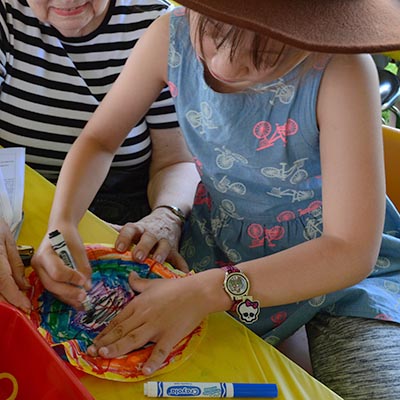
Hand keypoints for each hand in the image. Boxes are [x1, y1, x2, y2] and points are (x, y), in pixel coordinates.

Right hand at [0, 219, 30, 311]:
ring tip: (15, 307)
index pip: (5, 284)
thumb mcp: (7, 241)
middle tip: (23, 312)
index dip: (16, 299)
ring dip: (3, 302)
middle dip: (9, 305)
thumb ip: (15, 265)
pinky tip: (6, 297)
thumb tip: (24, 286)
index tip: (27, 308)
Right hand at [31, 226, 91, 308]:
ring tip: (82, 303)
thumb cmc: (68, 236)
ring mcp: (39, 272)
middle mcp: (38, 265)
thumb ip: (83, 267)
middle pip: (51, 284)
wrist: (60, 229)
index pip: (57, 271)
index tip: (83, 280)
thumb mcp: (79, 248)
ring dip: (67, 297)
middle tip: (84, 296)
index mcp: (45, 254)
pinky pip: (54, 288)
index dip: (71, 278)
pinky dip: (65, 295)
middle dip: (68, 292)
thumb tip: (87, 286)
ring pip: (52, 289)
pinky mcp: (45, 276)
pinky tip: (76, 301)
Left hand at [87, 271, 206, 374]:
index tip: (94, 340)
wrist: (198, 292)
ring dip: (118, 348)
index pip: (118, 320)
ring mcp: (156, 326)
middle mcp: (144, 316)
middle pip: (121, 331)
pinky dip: (152, 361)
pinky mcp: (170, 335)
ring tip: (105, 355)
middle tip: (91, 352)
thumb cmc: (176, 286)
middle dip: (105, 342)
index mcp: (139, 303)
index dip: (106, 331)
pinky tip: (144, 371)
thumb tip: (129, 275)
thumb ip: (139, 283)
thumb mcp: (154, 283)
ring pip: (133, 339)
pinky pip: (160, 351)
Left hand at [113, 208, 188, 271]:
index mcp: (138, 229)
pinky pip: (179, 258)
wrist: (168, 218)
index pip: (129, 230)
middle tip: (137, 256)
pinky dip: (181, 267)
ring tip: (157, 260)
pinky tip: (182, 274)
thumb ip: (116, 233)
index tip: (118, 248)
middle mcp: (152, 234)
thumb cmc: (144, 229)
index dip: (124, 238)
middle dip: (143, 246)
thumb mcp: (132, 228)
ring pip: (164, 245)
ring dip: (161, 253)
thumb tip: (92, 238)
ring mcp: (165, 241)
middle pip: (148, 238)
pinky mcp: (175, 249)